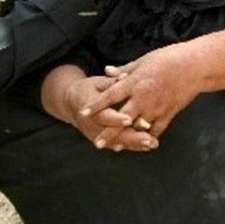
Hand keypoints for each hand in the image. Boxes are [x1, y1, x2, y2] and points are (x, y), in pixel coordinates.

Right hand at [40, 65, 156, 151]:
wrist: (72, 103)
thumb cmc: (88, 89)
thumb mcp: (97, 82)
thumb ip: (111, 82)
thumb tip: (124, 76)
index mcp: (89, 109)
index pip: (104, 116)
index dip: (116, 119)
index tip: (129, 119)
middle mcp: (92, 125)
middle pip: (113, 135)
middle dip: (131, 138)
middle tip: (149, 140)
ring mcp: (96, 135)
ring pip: (117, 142)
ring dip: (135, 145)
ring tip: (152, 144)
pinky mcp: (102, 140)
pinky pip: (119, 144)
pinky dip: (132, 146)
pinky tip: (147, 146)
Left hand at [81, 44, 202, 142]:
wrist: (195, 66)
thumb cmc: (169, 59)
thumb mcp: (143, 61)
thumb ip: (124, 70)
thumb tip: (107, 70)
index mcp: (135, 82)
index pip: (110, 96)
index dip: (96, 105)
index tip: (83, 113)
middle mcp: (143, 98)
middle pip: (121, 119)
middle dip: (109, 132)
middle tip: (98, 143)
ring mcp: (156, 108)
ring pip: (138, 128)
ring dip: (128, 137)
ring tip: (118, 146)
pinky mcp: (169, 113)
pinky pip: (156, 129)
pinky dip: (148, 136)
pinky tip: (142, 141)